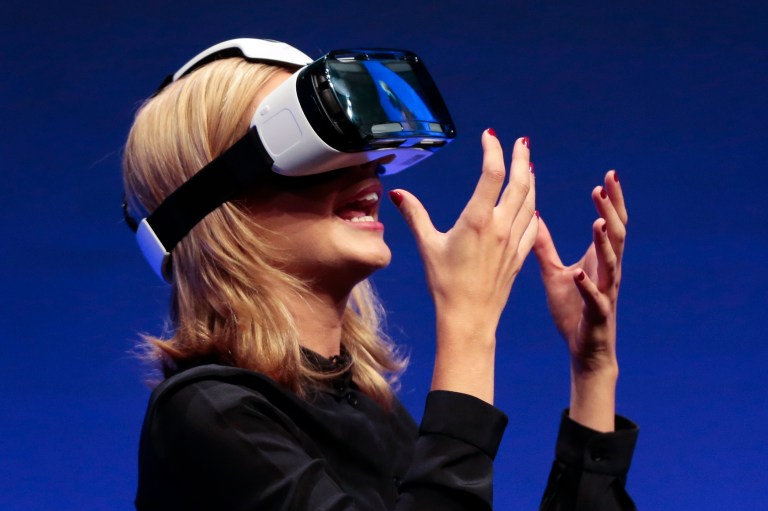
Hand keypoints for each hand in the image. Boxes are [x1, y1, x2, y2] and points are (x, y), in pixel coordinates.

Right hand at [390, 131, 537, 402]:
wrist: (469, 317)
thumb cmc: (445, 283)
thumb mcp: (428, 246)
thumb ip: (415, 215)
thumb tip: (397, 193)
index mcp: (477, 220)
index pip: (492, 174)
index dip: (493, 150)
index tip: (490, 136)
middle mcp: (500, 226)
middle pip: (519, 183)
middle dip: (521, 158)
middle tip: (521, 142)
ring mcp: (514, 241)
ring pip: (530, 202)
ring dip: (530, 180)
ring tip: (528, 165)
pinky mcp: (520, 255)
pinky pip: (533, 225)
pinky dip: (533, 209)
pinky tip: (532, 205)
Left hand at [533, 170, 627, 429]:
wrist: (585, 349)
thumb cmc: (573, 309)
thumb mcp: (555, 272)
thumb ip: (545, 245)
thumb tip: (533, 216)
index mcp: (598, 260)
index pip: (609, 224)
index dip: (611, 201)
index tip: (609, 176)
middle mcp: (607, 272)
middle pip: (616, 235)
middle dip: (612, 210)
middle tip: (606, 186)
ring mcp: (605, 293)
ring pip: (610, 263)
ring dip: (604, 243)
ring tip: (596, 222)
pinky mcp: (596, 314)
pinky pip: (595, 299)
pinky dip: (587, 286)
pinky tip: (579, 273)